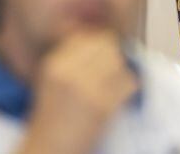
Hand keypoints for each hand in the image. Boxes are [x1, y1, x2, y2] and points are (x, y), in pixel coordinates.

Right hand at [17, 31, 137, 153]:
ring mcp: (87, 88)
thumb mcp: (51, 82)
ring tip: (114, 85)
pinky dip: (129, 88)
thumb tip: (98, 37)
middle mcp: (69, 72)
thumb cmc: (52, 119)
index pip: (86, 37)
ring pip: (119, 61)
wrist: (50, 150)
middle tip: (112, 70)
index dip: (99, 43)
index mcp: (55, 64)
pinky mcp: (103, 105)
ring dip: (121, 71)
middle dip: (113, 54)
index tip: (103, 53)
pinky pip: (128, 83)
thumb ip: (70, 58)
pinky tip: (120, 97)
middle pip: (105, 45)